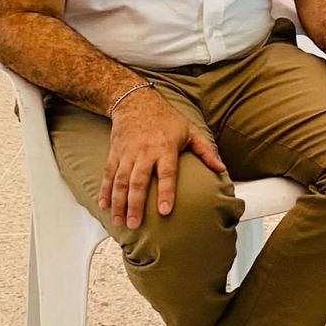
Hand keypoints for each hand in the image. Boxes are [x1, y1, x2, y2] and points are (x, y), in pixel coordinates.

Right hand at [99, 86, 226, 228]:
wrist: (136, 101)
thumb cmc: (166, 118)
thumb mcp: (190, 130)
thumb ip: (206, 150)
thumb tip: (221, 168)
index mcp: (165, 148)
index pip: (166, 173)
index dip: (166, 192)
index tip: (165, 211)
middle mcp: (144, 152)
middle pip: (138, 181)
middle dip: (135, 205)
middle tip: (135, 224)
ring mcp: (127, 153)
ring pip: (121, 181)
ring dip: (119, 203)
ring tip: (119, 221)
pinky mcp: (115, 154)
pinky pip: (108, 174)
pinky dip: (105, 191)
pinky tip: (104, 205)